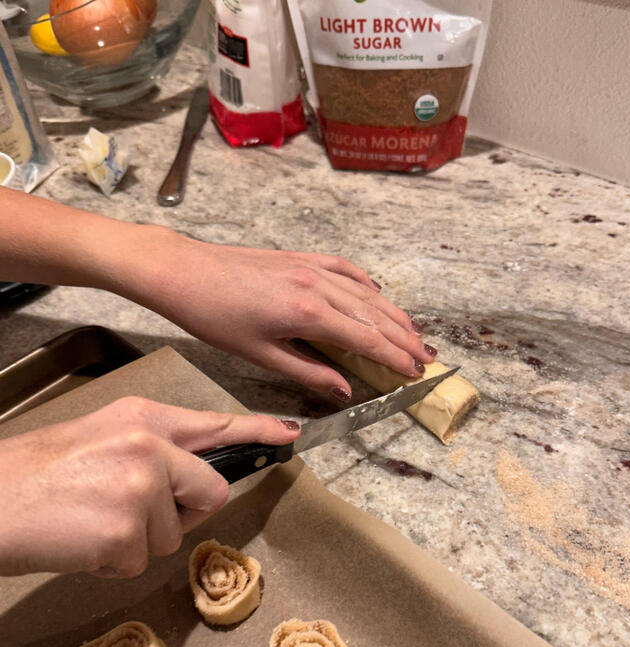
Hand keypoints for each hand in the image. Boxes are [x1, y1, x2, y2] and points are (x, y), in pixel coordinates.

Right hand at [0, 397, 298, 577]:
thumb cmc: (36, 474)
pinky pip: (141, 561)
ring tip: (91, 522)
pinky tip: (81, 541)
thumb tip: (196, 478)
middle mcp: (149, 447)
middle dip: (179, 512)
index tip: (289, 436)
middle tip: (125, 509)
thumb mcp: (100, 438)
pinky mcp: (125, 532)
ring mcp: (140, 488)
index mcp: (142, 418)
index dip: (257, 431)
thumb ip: (154, 450)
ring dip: (137, 540)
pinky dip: (113, 562)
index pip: (214, 424)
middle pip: (209, 492)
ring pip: (173, 535)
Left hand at [122, 233, 434, 399]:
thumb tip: (345, 389)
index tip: (415, 372)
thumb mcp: (259, 354)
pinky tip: (377, 294)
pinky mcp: (299, 256)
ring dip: (392, 313)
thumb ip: (307, 372)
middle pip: (374, 315)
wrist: (184, 272)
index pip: (365, 339)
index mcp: (308, 314)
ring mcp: (310, 267)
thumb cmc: (214, 317)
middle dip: (404, 338)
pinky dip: (365, 282)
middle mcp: (317, 285)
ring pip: (365, 292)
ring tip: (413, 332)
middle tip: (427, 357)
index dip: (394, 357)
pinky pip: (344, 268)